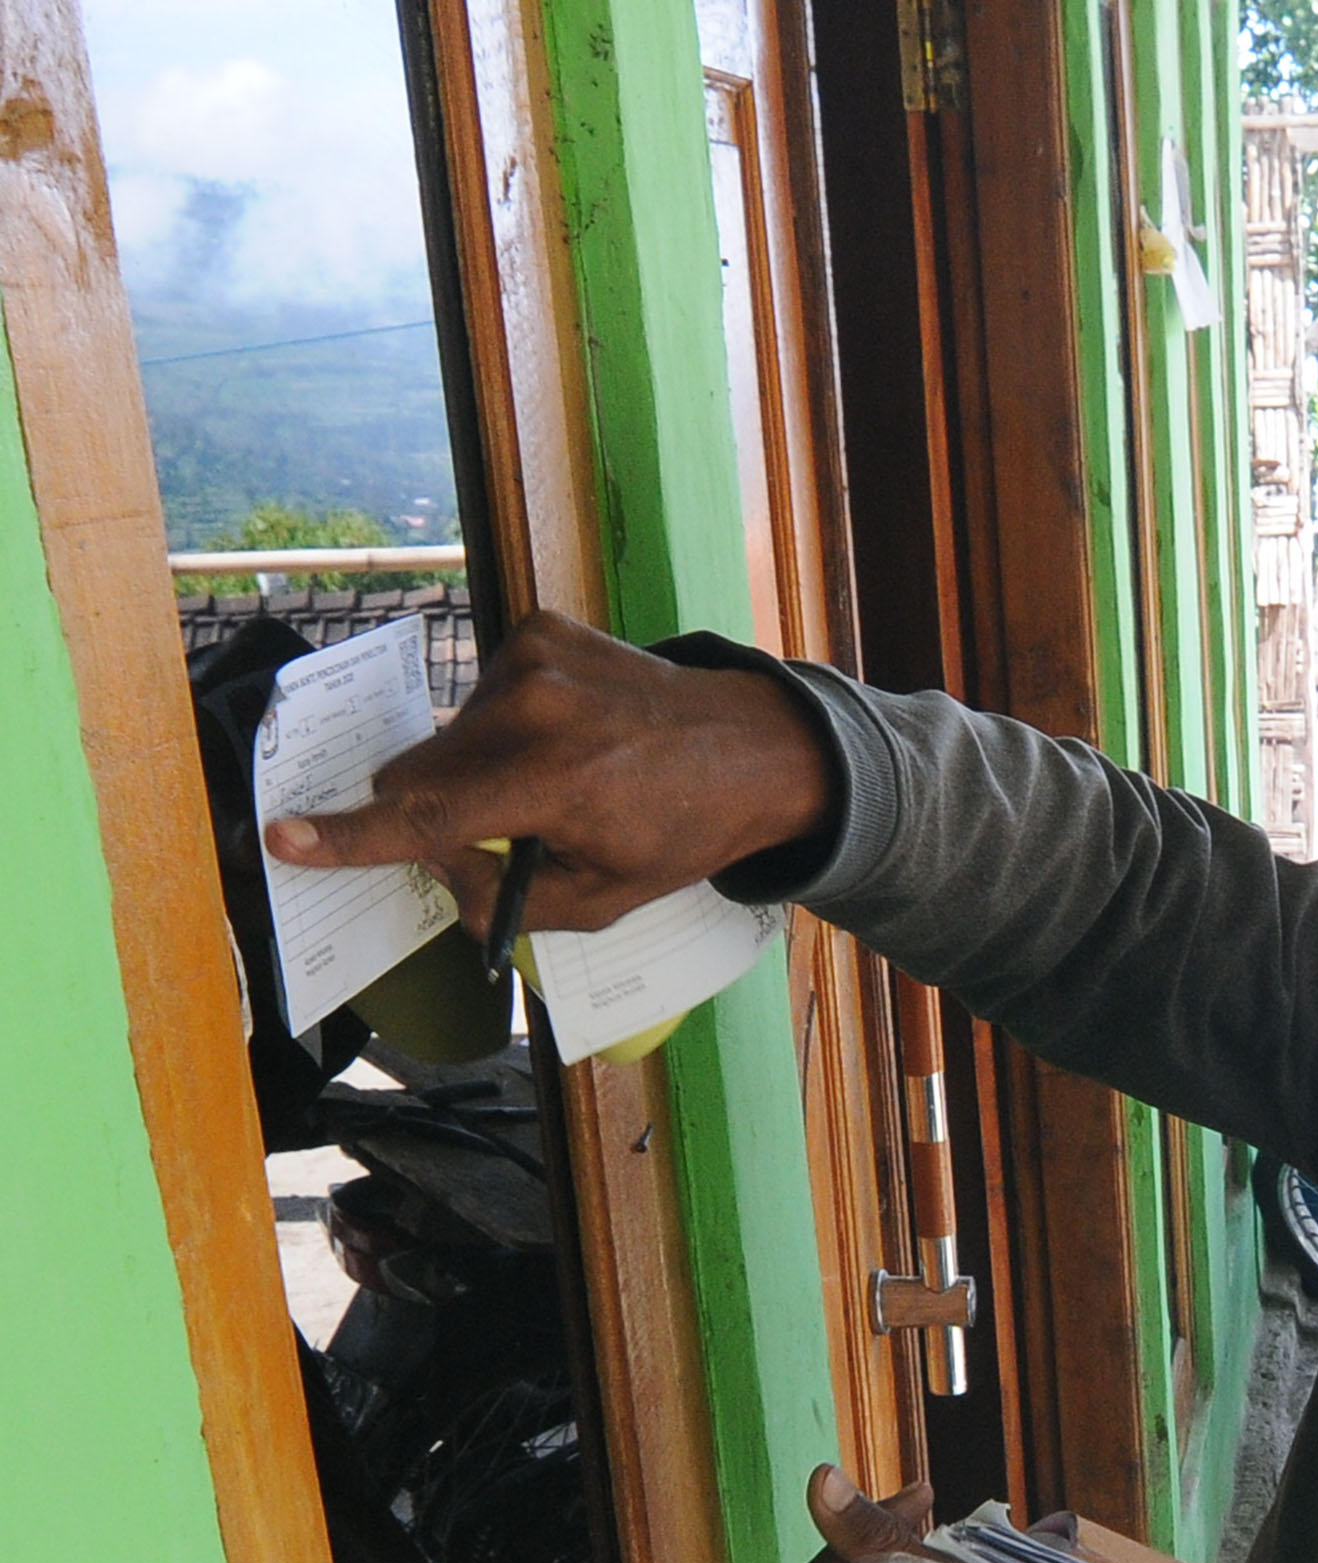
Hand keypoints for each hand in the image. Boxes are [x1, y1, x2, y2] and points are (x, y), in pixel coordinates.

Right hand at [262, 611, 835, 944]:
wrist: (754, 745)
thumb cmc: (681, 829)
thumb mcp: (600, 898)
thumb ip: (502, 899)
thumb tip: (435, 869)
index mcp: (552, 782)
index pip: (425, 818)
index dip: (349, 838)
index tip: (285, 839)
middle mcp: (532, 710)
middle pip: (416, 775)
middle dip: (433, 815)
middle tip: (500, 836)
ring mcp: (532, 660)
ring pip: (445, 736)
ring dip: (473, 770)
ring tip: (554, 779)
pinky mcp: (538, 630)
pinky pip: (480, 695)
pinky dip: (504, 726)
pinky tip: (566, 736)